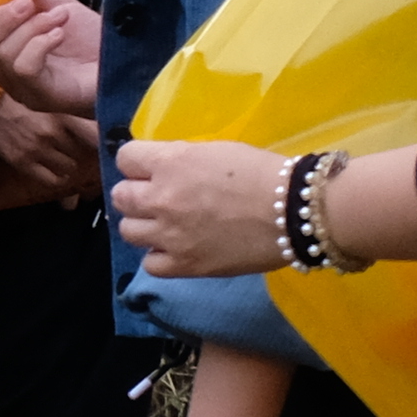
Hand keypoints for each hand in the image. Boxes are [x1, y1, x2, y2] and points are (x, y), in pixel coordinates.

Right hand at [0, 0, 102, 122]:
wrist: (129, 61)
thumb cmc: (93, 41)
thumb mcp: (56, 4)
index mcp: (6, 61)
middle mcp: (11, 81)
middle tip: (25, 2)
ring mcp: (27, 92)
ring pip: (2, 56)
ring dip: (30, 27)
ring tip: (58, 15)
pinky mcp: (46, 97)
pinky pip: (24, 66)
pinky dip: (39, 42)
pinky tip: (60, 32)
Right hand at [0, 98, 101, 203]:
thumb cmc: (22, 106)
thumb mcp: (51, 107)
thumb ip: (76, 121)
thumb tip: (103, 136)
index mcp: (61, 114)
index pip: (95, 133)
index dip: (108, 143)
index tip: (113, 149)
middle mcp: (52, 132)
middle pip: (84, 153)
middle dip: (80, 152)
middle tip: (72, 149)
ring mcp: (37, 148)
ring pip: (70, 167)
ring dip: (68, 166)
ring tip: (60, 159)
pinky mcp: (24, 162)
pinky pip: (52, 180)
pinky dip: (58, 178)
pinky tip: (56, 173)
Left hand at [118, 137, 293, 280]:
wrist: (296, 212)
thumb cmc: (261, 174)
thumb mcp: (212, 151)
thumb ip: (178, 159)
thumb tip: (160, 168)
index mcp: (168, 164)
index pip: (124, 159)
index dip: (138, 164)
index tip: (152, 170)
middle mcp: (160, 198)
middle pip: (120, 197)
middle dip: (137, 195)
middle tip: (159, 199)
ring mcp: (170, 235)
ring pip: (128, 231)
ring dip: (144, 226)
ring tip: (166, 226)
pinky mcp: (186, 265)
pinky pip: (150, 265)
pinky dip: (159, 258)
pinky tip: (177, 250)